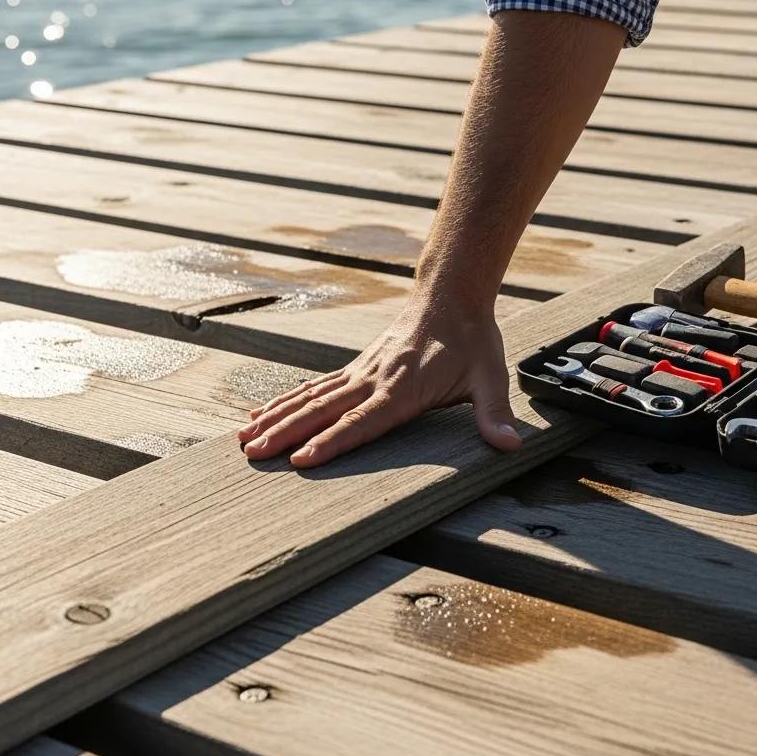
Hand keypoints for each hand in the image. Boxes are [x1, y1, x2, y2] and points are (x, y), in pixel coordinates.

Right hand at [237, 297, 522, 466]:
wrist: (451, 295)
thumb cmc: (472, 340)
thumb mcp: (490, 376)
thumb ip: (495, 413)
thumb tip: (512, 445)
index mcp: (403, 389)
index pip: (363, 421)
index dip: (333, 441)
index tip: (303, 460)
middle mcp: (374, 380)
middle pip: (324, 410)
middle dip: (288, 434)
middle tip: (254, 455)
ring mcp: (361, 372)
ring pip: (311, 398)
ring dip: (277, 419)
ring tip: (244, 441)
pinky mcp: (356, 367)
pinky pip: (315, 387)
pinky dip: (286, 401)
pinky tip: (260, 414)